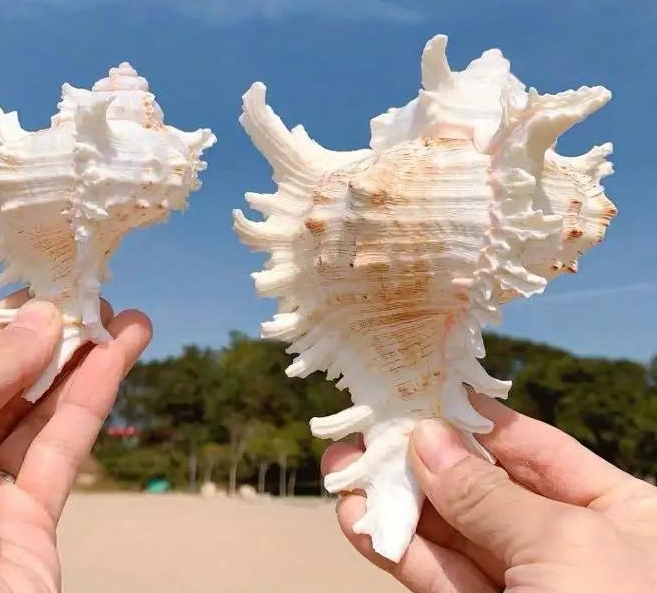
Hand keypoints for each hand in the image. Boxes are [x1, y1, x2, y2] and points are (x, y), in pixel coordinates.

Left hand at [0, 291, 150, 591]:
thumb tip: (42, 316)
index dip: (7, 324)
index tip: (49, 290)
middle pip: (9, 383)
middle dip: (55, 339)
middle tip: (96, 300)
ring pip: (45, 411)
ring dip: (88, 360)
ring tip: (128, 318)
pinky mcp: (33, 519)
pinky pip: (65, 444)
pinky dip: (95, 396)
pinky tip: (121, 356)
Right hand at [323, 394, 656, 591]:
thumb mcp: (566, 545)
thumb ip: (488, 492)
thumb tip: (427, 439)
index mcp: (621, 512)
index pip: (532, 447)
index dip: (471, 418)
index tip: (416, 390)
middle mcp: (574, 546)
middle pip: (482, 486)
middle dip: (419, 458)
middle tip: (363, 431)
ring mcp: (530, 589)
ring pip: (451, 534)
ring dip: (394, 502)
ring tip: (342, 470)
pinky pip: (439, 577)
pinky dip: (397, 550)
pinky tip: (359, 519)